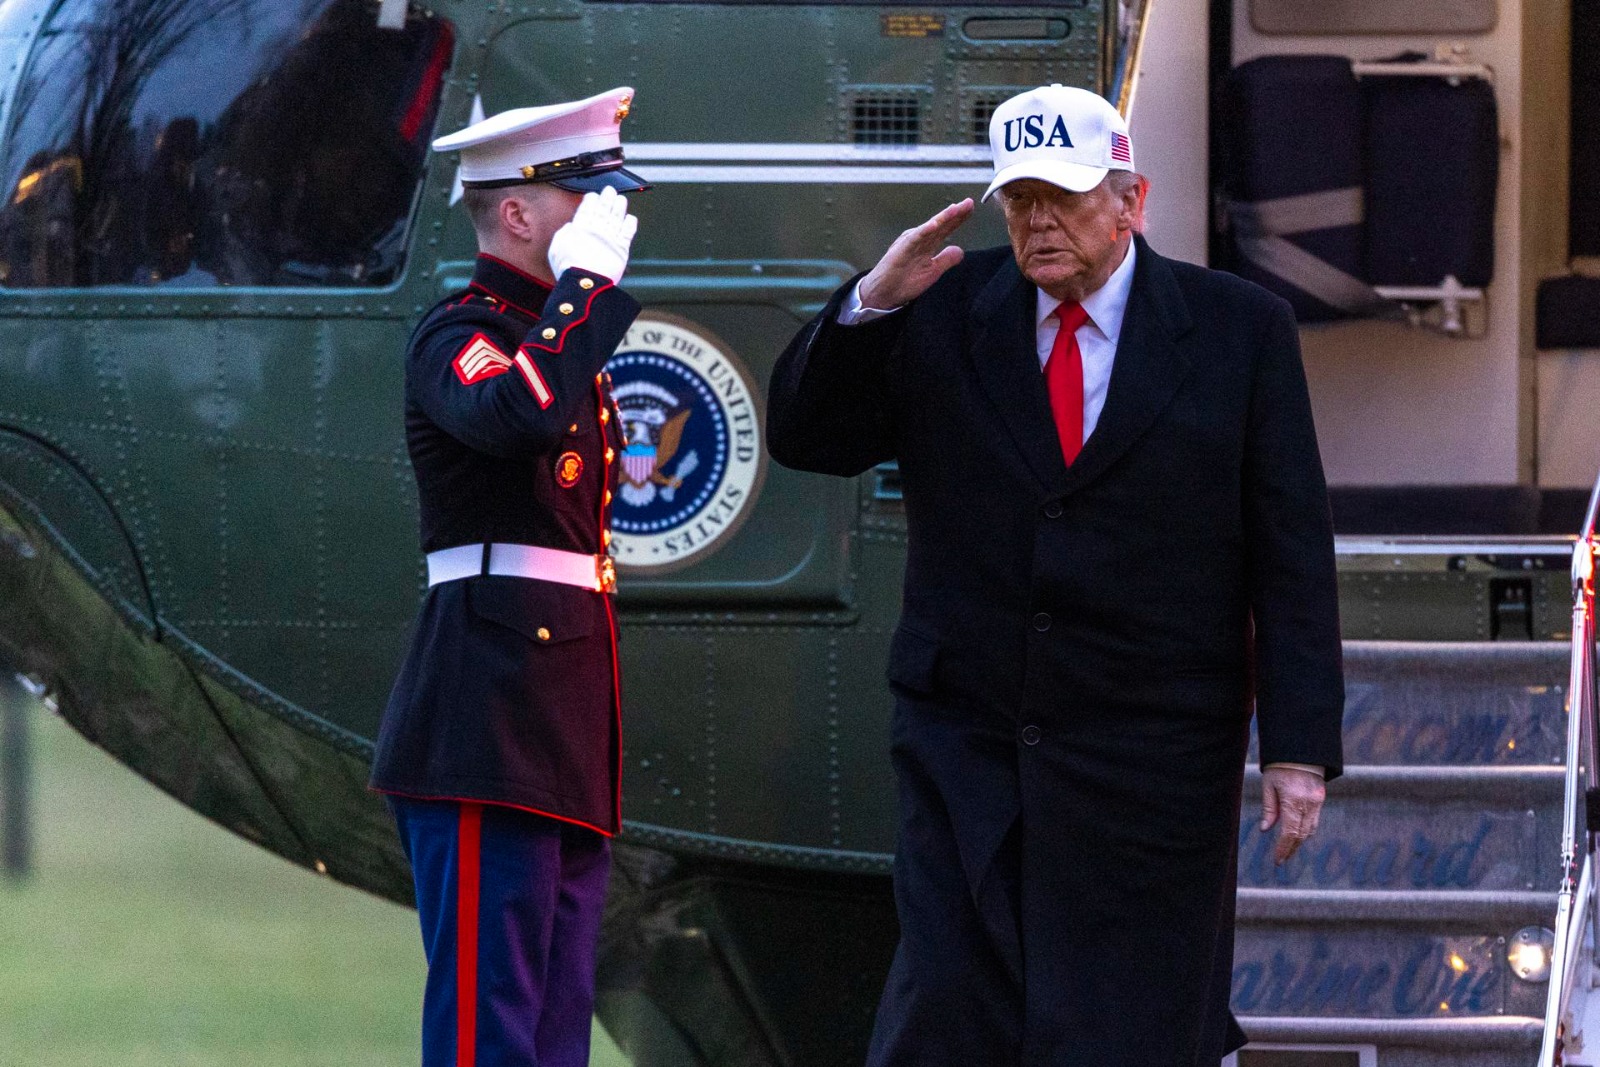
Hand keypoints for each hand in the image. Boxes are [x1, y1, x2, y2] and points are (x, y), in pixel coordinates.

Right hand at [548, 186, 637, 282]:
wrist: (585, 282)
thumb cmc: (568, 268)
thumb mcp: (557, 247)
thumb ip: (565, 233)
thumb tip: (571, 227)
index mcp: (580, 227)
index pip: (587, 208)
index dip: (591, 199)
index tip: (594, 195)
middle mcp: (596, 229)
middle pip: (603, 209)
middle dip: (606, 198)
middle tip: (610, 190)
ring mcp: (610, 237)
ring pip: (616, 217)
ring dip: (619, 206)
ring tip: (620, 199)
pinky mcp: (622, 248)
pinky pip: (628, 232)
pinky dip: (630, 223)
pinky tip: (630, 218)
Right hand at [857, 199, 973, 310]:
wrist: (884, 294)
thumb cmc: (903, 282)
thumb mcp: (932, 271)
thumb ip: (946, 260)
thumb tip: (960, 251)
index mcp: (927, 244)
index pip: (945, 229)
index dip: (958, 219)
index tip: (970, 209)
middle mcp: (920, 240)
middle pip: (940, 224)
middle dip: (955, 213)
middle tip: (968, 202)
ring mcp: (910, 243)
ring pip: (929, 228)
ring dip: (942, 218)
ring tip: (955, 209)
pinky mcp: (901, 250)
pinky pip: (914, 238)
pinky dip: (924, 230)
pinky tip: (934, 224)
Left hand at [1259, 765, 1324, 864]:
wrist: (1301, 749)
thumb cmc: (1280, 766)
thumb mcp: (1269, 785)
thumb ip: (1269, 809)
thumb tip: (1265, 830)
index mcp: (1293, 801)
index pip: (1289, 832)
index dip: (1284, 848)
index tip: (1278, 860)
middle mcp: (1308, 803)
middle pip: (1301, 835)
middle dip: (1291, 848)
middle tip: (1281, 858)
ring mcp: (1317, 801)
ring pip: (1310, 829)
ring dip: (1299, 840)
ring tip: (1287, 848)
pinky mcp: (1320, 799)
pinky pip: (1314, 820)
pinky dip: (1305, 829)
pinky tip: (1296, 833)